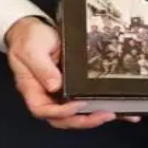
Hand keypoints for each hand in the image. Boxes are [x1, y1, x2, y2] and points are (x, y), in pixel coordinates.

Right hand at [5, 17, 137, 129]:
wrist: (32, 28)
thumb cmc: (28, 39)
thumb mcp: (32, 50)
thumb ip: (42, 68)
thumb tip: (55, 86)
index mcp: (33, 89)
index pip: (44, 110)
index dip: (61, 112)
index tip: (77, 105)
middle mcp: (47, 94)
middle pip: (62, 118)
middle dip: (83, 120)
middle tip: (103, 115)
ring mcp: (60, 91)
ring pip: (76, 113)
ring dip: (94, 116)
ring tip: (114, 114)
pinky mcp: (73, 84)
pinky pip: (85, 98)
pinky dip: (101, 104)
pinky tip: (118, 108)